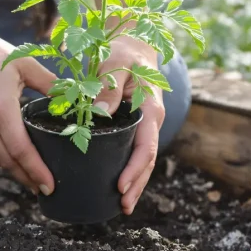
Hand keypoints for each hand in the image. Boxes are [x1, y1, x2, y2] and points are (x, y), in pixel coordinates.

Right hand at [0, 5, 56, 194]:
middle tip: (44, 187)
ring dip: (12, 169)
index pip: (21, 151)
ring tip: (30, 175)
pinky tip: (9, 155)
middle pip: (8, 162)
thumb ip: (49, 84)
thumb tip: (71, 98)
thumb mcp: (22, 63)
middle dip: (27, 178)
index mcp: (0, 109)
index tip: (49, 186)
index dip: (36, 171)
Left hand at [93, 36, 164, 214]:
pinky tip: (116, 185)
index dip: (135, 169)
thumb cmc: (123, 51)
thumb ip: (109, 84)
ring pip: (142, 160)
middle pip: (147, 160)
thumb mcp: (116, 61)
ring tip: (122, 205)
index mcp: (150, 108)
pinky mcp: (134, 126)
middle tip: (123, 207)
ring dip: (135, 182)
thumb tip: (100, 112)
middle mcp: (151, 121)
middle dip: (137, 185)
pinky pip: (134, 151)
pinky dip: (128, 170)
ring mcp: (144, 125)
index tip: (121, 186)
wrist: (132, 44)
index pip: (146, 146)